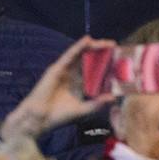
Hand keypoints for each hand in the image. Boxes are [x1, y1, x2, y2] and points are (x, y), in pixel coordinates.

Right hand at [0, 33, 116, 144]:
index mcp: (79, 83)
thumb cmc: (58, 116)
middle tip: (117, 49)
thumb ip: (97, 103)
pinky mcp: (57, 68)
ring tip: (108, 44)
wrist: (39, 119)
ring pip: (82, 54)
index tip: (120, 60)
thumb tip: (114, 97)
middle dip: (104, 53)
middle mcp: (73, 74)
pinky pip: (69, 55)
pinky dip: (78, 46)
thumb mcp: (82, 109)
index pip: (95, 70)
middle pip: (91, 59)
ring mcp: (65, 70)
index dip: (107, 64)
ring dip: (94, 47)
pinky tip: (87, 40)